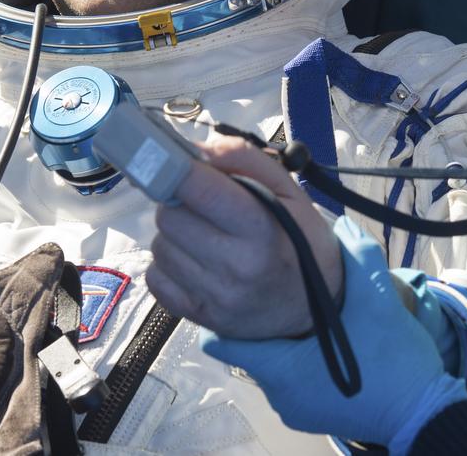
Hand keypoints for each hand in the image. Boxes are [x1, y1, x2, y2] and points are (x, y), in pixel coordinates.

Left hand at [146, 133, 341, 337]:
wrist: (311, 307)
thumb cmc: (299, 239)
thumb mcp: (288, 191)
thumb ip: (243, 158)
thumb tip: (194, 150)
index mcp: (261, 228)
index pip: (198, 188)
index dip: (176, 168)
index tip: (174, 161)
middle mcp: (235, 265)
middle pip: (169, 215)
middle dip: (178, 202)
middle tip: (201, 205)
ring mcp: (214, 296)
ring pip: (159, 246)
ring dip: (174, 234)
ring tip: (204, 235)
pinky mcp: (198, 317)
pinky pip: (155, 278)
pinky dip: (168, 265)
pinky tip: (195, 262)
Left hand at [201, 217, 466, 450]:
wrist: (426, 415)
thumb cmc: (395, 361)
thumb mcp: (379, 298)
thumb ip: (357, 255)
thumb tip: (339, 223)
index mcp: (282, 368)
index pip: (219, 340)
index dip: (223, 307)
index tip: (239, 281)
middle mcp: (278, 394)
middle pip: (246, 349)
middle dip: (255, 318)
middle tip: (272, 287)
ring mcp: (294, 409)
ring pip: (269, 365)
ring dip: (280, 339)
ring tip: (300, 310)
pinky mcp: (311, 415)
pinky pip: (290, 381)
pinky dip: (296, 359)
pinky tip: (319, 338)